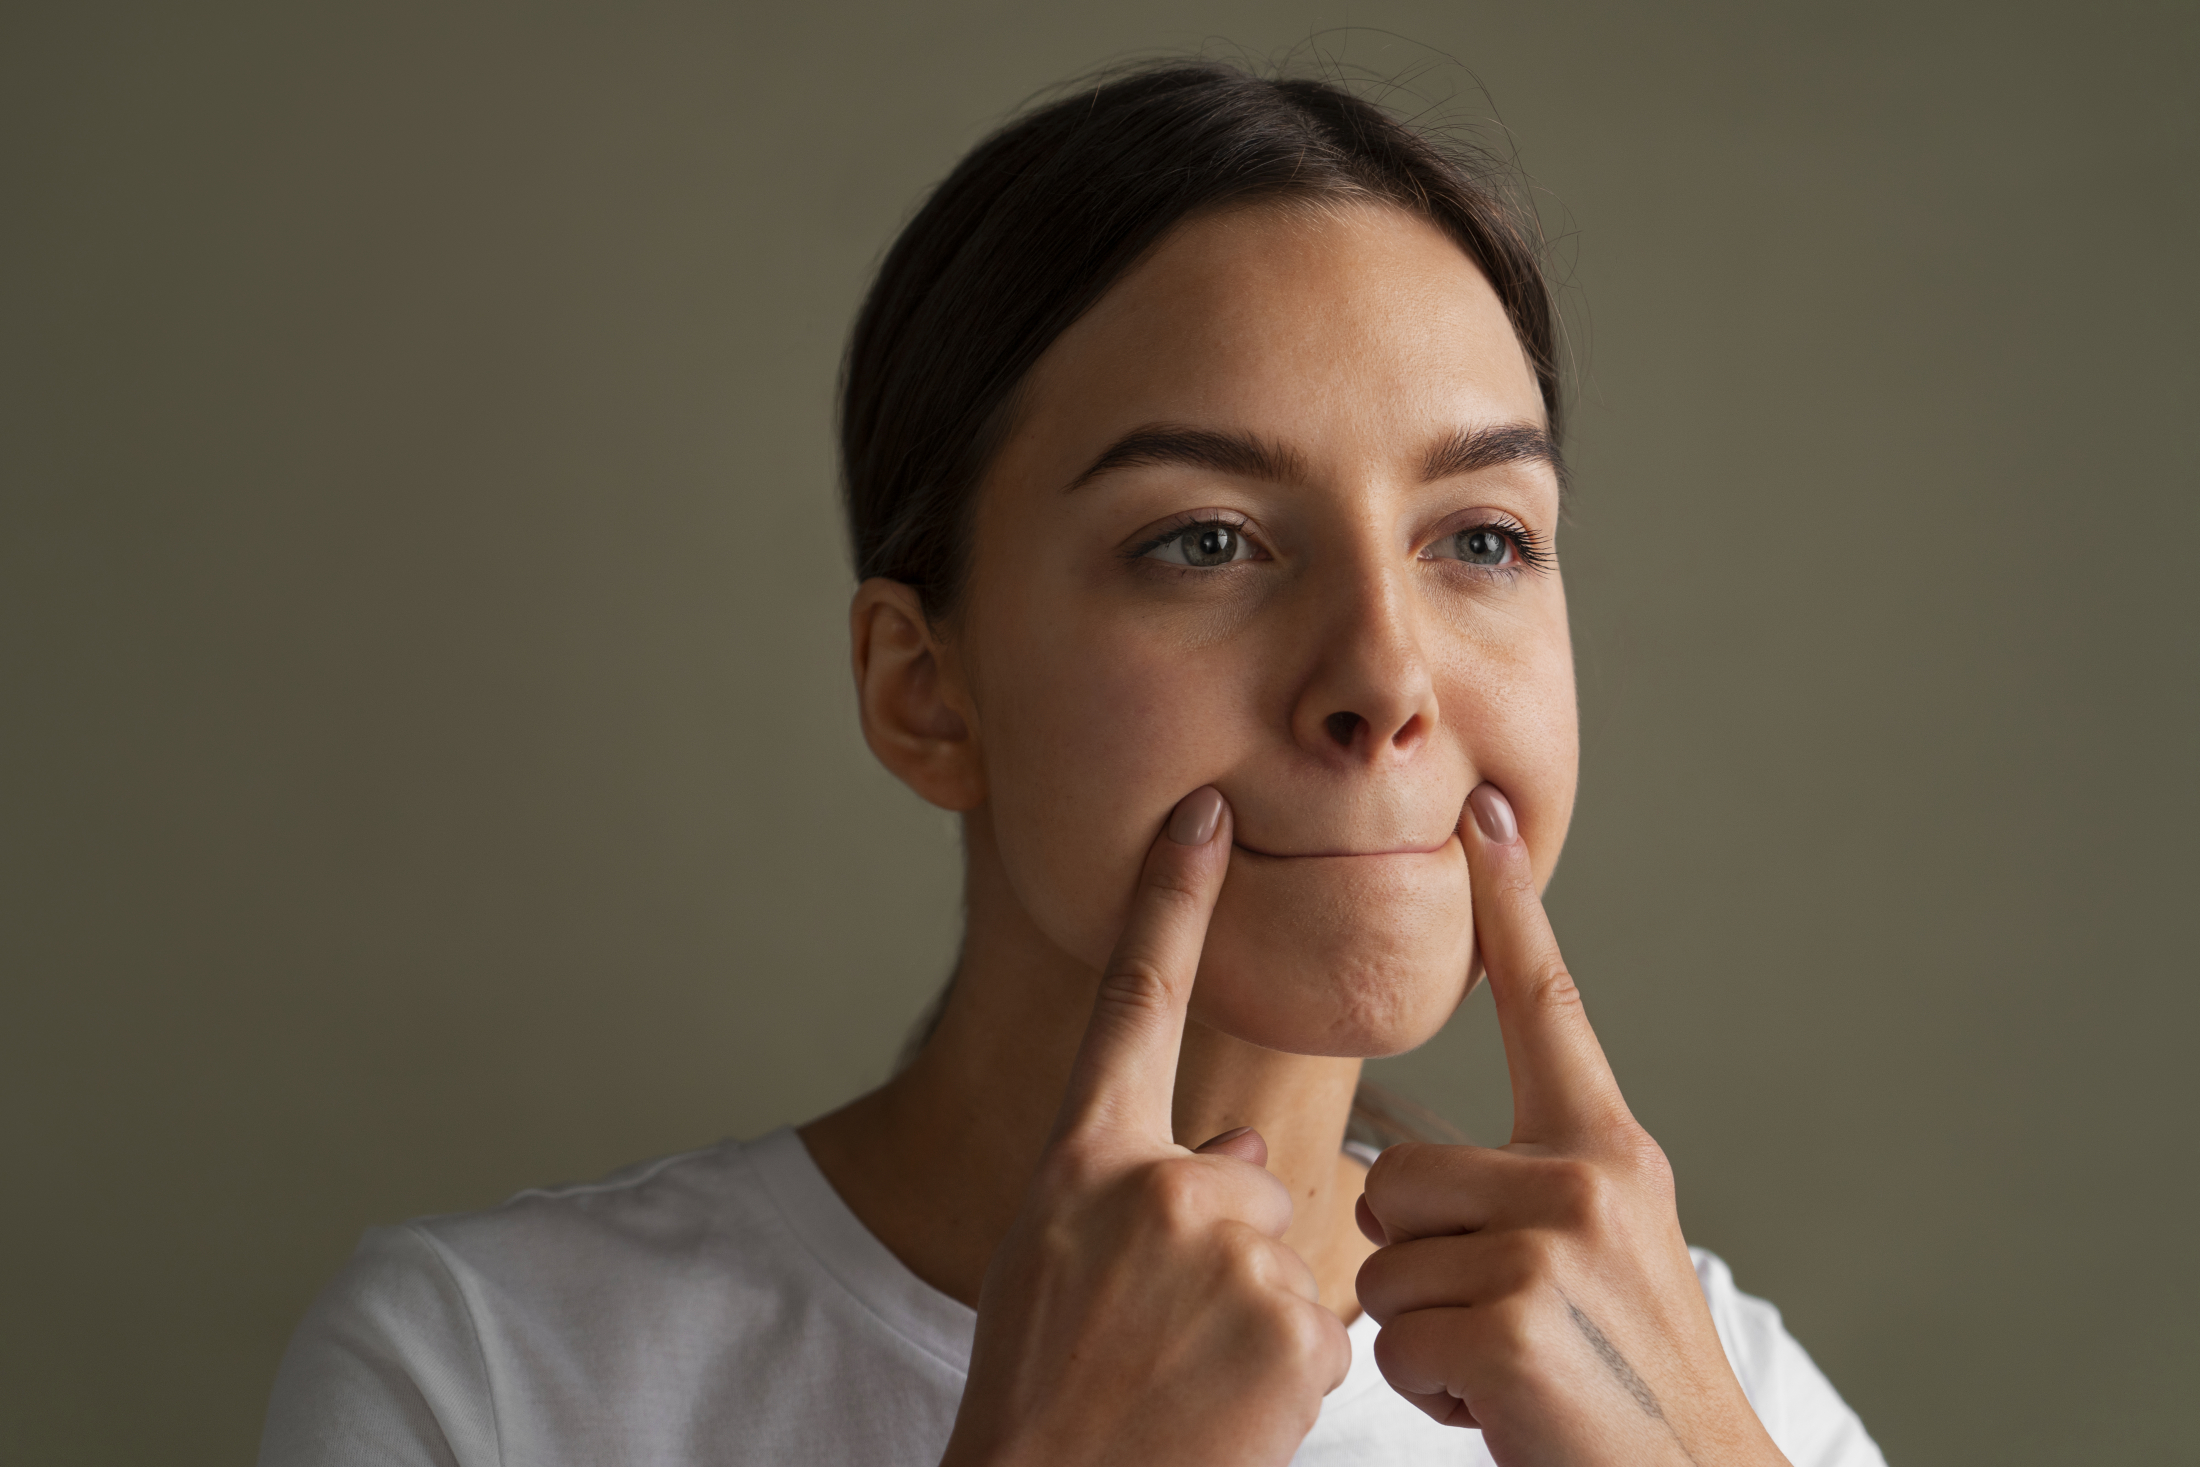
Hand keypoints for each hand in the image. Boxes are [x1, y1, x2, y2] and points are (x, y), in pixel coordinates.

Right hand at [940, 787, 1351, 1466]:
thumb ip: (1136, 1186)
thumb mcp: (1058, 1264)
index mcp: (1079, 1161)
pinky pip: (1319, 1329)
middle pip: (1244, 1177)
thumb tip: (1241, 1153)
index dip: (1169, 899)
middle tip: (1160, 1338)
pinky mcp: (1291, 1323)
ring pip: (1287, 1258)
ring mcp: (1224, 1250)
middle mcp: (1152, 1184)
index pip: (1132, 1000)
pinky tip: (1224, 1414)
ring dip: (1256, 1323)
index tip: (1203, 810)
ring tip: (1185, 1385)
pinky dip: (1285, 1378)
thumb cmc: (1044, 1391)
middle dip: (1229, 1251)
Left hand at [1354, 783, 1789, 1465]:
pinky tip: (1498, 1404)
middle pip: (1398, 1178)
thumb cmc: (1623, 1384)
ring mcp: (1551, 1246)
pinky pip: (1394, 1333)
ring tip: (1507, 1365)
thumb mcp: (1601, 1257)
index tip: (1480, 811)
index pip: (1546, 1004)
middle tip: (1499, 1320)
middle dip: (1416, 1261)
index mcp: (1607, 1150)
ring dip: (1423, 1330)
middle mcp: (1585, 1178)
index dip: (1508, 907)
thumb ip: (1528, 1198)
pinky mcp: (1511, 1319)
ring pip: (1385, 1261)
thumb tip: (1403, 1193)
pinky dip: (1428, 1386)